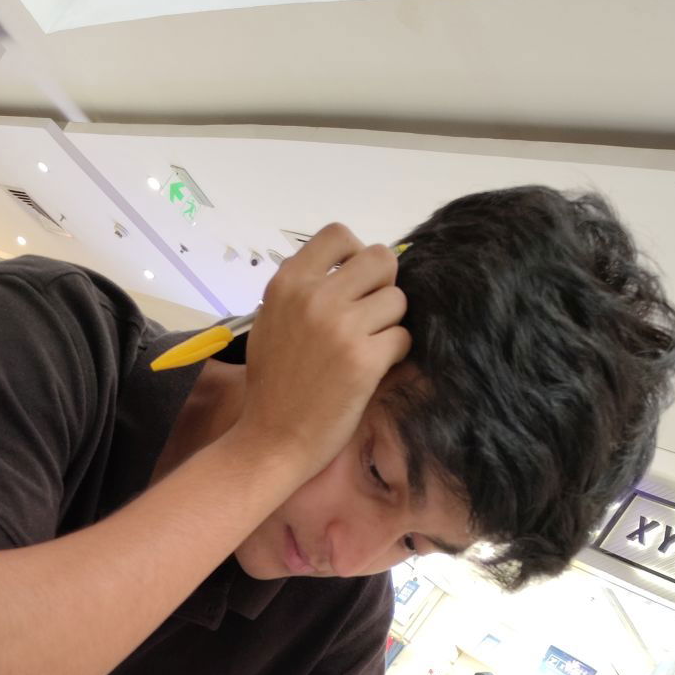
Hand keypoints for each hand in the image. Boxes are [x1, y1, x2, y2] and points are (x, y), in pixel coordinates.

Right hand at [235, 223, 410, 481]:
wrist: (271, 440)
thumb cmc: (272, 385)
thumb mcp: (271, 322)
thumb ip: (303, 292)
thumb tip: (348, 270)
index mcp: (287, 283)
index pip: (339, 234)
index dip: (356, 255)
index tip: (353, 283)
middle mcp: (314, 297)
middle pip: (380, 259)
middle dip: (382, 286)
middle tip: (370, 316)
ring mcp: (341, 327)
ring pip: (397, 299)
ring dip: (389, 324)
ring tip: (366, 348)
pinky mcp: (364, 360)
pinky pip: (403, 337)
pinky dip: (394, 353)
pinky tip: (371, 370)